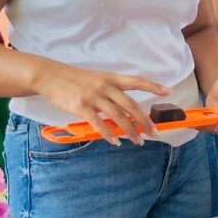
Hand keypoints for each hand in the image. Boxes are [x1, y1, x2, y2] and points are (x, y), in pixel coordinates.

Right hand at [34, 62, 169, 145]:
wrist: (50, 76)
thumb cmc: (73, 79)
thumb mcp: (95, 79)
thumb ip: (110, 92)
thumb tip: (124, 111)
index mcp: (110, 78)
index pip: (136, 81)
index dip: (153, 86)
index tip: (168, 92)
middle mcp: (105, 86)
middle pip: (130, 105)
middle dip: (144, 120)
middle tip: (154, 132)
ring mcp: (93, 97)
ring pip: (118, 116)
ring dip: (130, 131)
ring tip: (138, 141)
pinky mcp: (81, 107)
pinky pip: (99, 124)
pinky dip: (109, 134)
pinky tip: (116, 141)